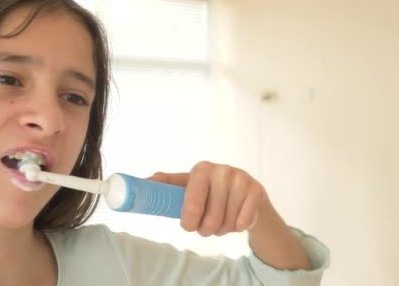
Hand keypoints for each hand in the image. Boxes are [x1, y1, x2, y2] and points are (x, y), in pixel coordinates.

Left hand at [147, 161, 268, 236]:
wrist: (246, 198)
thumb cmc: (209, 195)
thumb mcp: (187, 189)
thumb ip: (166, 186)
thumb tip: (142, 180)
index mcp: (201, 169)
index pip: (192, 195)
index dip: (189, 214)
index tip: (188, 226)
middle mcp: (221, 170)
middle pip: (210, 215)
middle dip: (205, 229)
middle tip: (205, 228)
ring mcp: (240, 178)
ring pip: (226, 221)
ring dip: (222, 230)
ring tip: (221, 222)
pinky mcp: (256, 190)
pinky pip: (243, 222)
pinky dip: (238, 227)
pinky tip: (238, 219)